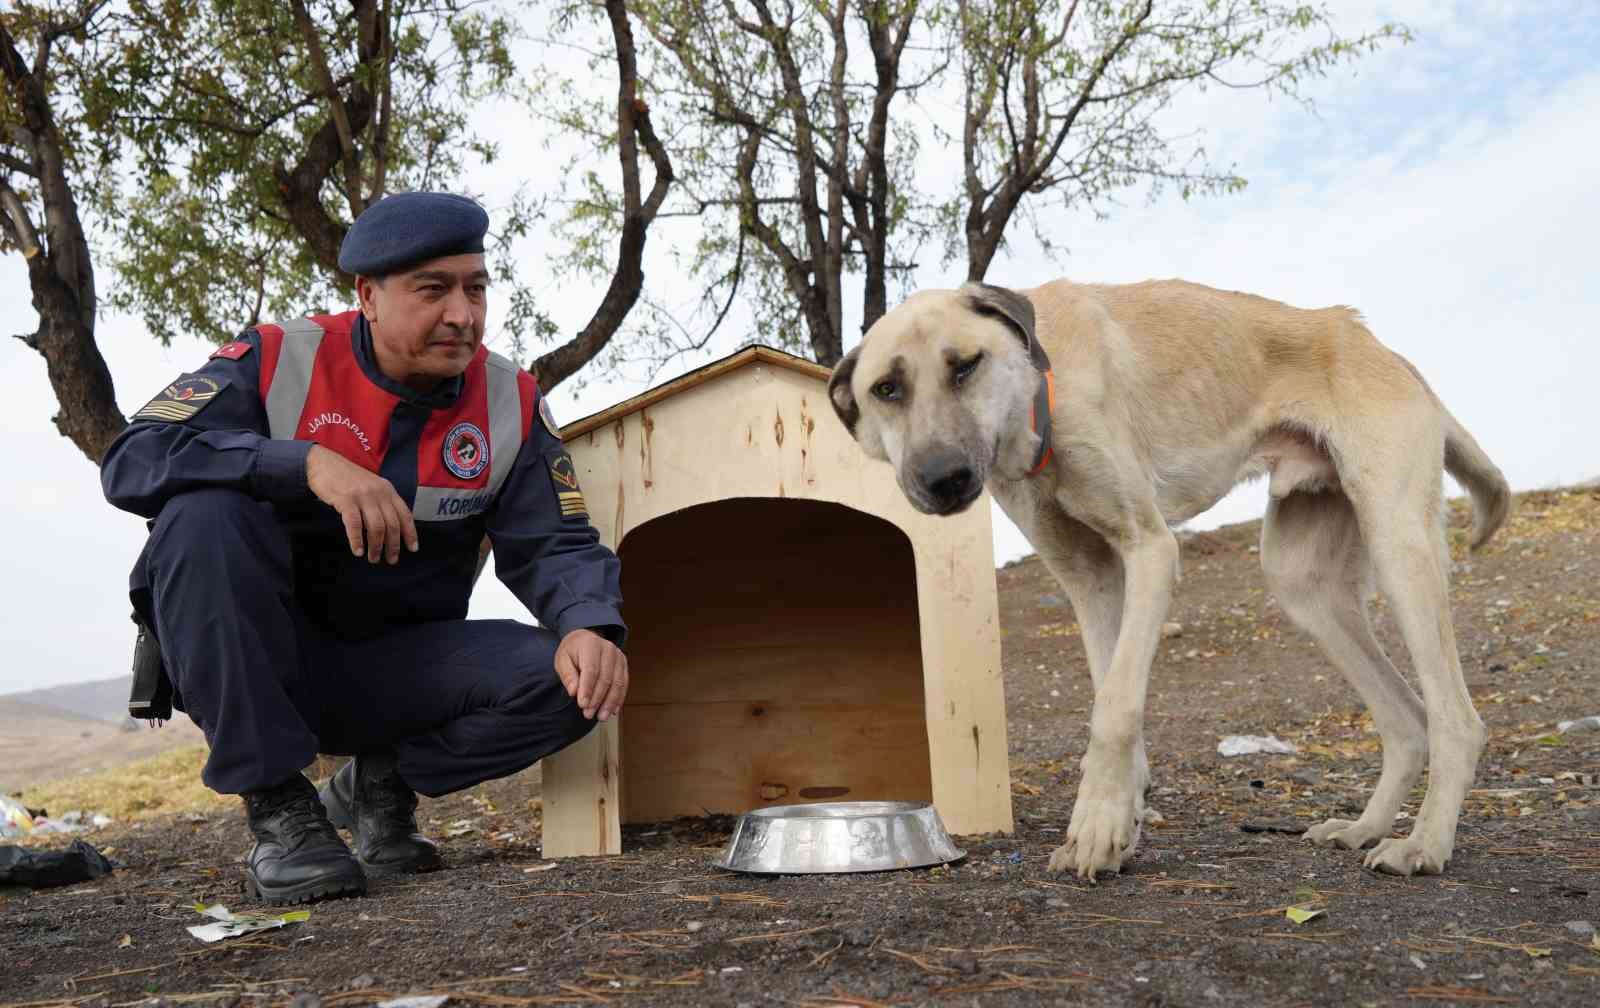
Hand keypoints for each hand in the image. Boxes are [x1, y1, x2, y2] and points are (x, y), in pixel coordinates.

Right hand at [306, 444, 418, 563]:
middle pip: (392, 524)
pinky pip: (355, 524)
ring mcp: (362, 496)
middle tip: (390, 560)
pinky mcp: (345, 500)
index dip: (410, 533)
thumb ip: (382, 501)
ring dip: (376, 546)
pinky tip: (358, 551)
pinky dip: (357, 540)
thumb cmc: (346, 478)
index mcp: (388, 490)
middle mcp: (379, 492)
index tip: (413, 549)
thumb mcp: (371, 486)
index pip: (405, 514)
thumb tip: (391, 527)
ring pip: (376, 527)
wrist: (322, 463)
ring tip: (373, 558)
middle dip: (393, 545)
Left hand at [554, 629, 627, 720]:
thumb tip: (574, 692)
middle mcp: (608, 648)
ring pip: (617, 683)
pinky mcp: (623, 664)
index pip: (591, 669)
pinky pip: (624, 684)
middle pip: (605, 678)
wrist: (584, 640)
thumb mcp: (562, 660)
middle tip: (588, 714)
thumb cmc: (572, 652)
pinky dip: (618, 699)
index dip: (587, 689)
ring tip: (601, 717)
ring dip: (609, 702)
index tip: (582, 705)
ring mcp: (618, 656)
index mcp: (590, 644)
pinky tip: (612, 711)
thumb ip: (568, 675)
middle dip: (597, 699)